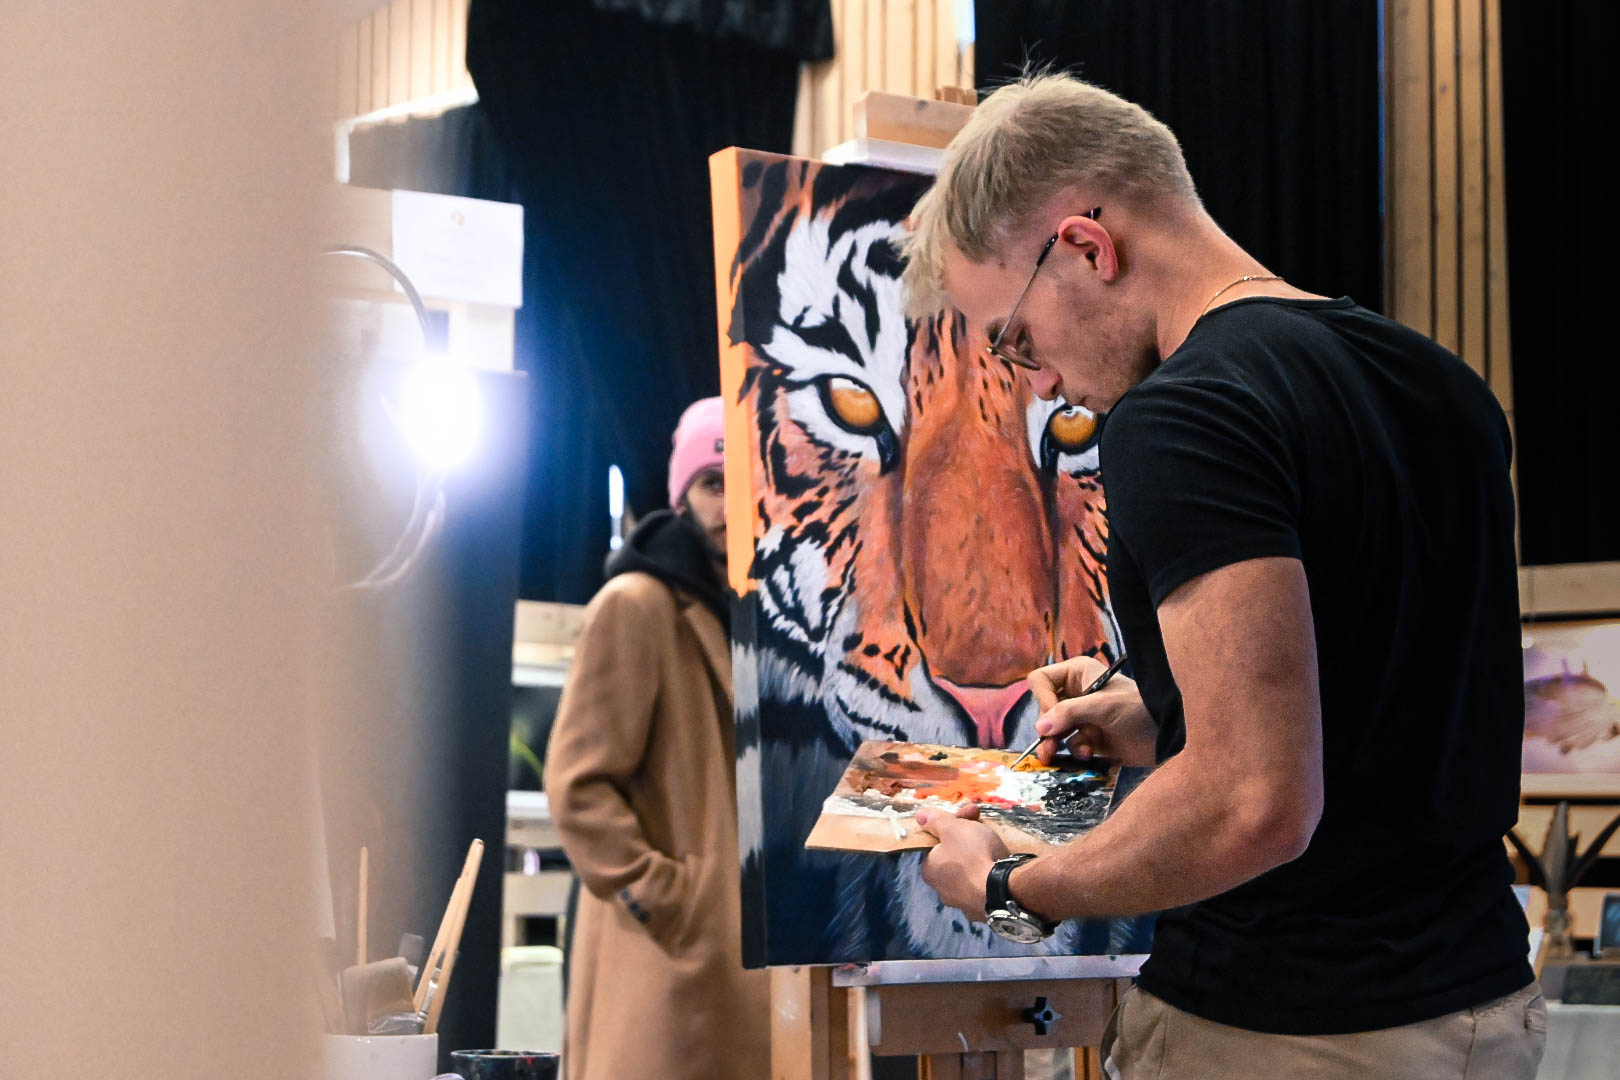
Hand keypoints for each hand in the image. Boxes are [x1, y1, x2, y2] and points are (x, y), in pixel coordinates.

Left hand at [915, 805, 1009, 920]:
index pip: (936, 843)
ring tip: (996, 845)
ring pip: (969, 872)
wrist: (1003, 890)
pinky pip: (984, 885)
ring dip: (979, 857)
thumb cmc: (973, 855)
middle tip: (984, 827)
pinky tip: (1001, 865)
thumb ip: (935, 821)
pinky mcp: (983, 911)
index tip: (969, 816)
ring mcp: (963, 904)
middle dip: (967, 839)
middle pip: (953, 857)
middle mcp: (942, 890)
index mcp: (929, 871)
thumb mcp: (952, 828)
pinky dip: (990, 874)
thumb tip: (920, 816)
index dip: (951, 826)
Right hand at [1027, 655, 1157, 767]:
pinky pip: (1069, 745)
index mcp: (1077, 674)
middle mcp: (1075, 693)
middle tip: (1049, 746)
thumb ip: (1069, 713)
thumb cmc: (1137, 708)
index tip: (1052, 718)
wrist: (1165, 734)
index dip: (1043, 699)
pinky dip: (1075, 751)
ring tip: (1055, 756)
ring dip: (1056, 743)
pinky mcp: (1089, 738)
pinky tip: (1088, 755)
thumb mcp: (1103, 706)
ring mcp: (1081, 717)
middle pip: (1044, 709)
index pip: (1041, 681)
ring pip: (1053, 730)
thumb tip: (1039, 728)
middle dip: (1048, 728)